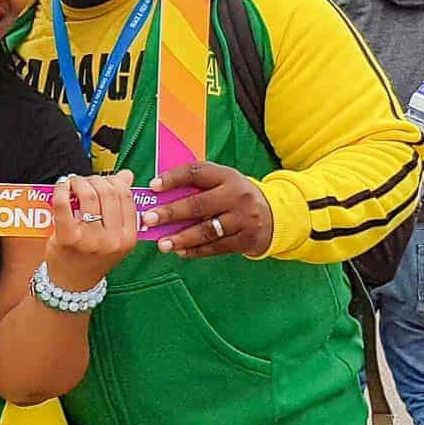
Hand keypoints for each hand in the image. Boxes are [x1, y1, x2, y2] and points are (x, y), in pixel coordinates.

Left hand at [46, 169, 138, 290]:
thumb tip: (126, 175)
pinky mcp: (68, 238)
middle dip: (94, 180)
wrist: (71, 284)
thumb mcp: (114, 235)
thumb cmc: (92, 256)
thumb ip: (121, 205)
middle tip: (84, 182)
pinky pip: (64, 204)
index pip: (125, 196)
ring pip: (88, 194)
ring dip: (78, 181)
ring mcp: (91, 240)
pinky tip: (61, 186)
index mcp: (128, 238)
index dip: (112, 181)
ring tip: (72, 183)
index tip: (102, 181)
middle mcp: (113, 240)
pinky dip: (61, 189)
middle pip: (107, 192)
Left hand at [148, 161, 274, 258]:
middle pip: (199, 204)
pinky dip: (196, 251)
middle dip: (171, 213)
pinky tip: (180, 252)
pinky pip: (216, 247)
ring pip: (207, 230)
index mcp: (227, 176)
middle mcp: (236, 196)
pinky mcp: (245, 240)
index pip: (197, 172)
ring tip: (162, 244)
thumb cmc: (235, 196)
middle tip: (149, 219)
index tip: (153, 186)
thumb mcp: (223, 182)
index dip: (173, 178)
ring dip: (181, 238)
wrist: (274, 216)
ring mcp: (243, 219)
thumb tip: (160, 195)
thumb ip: (197, 185)